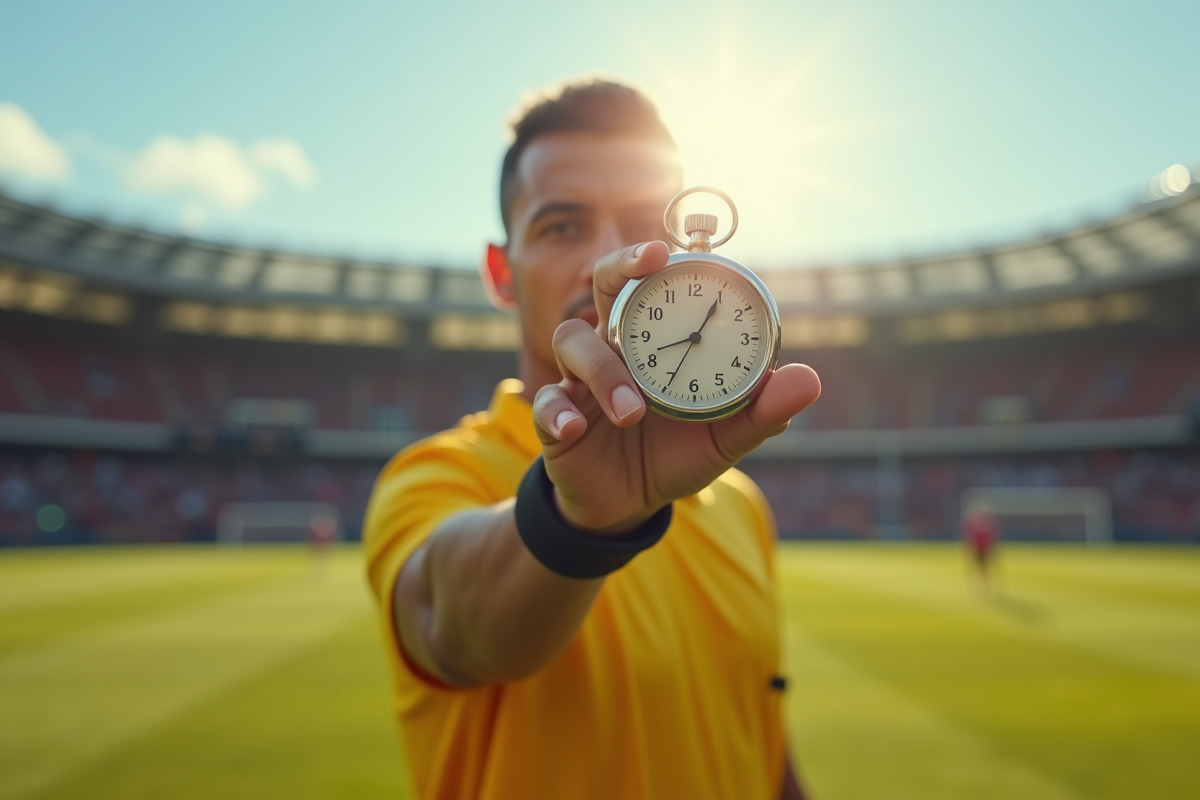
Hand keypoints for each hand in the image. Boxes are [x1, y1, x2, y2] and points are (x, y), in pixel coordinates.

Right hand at [530, 241, 821, 534]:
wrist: (630, 504)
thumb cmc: (676, 454)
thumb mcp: (725, 436)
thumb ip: (762, 410)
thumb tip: (808, 380)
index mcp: (654, 339)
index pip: (653, 282)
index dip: (652, 257)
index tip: (664, 250)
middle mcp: (615, 345)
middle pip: (603, 283)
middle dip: (620, 266)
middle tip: (646, 264)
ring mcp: (580, 377)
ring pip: (573, 341)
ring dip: (602, 370)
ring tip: (632, 413)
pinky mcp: (556, 415)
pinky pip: (545, 401)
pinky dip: (556, 412)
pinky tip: (575, 427)